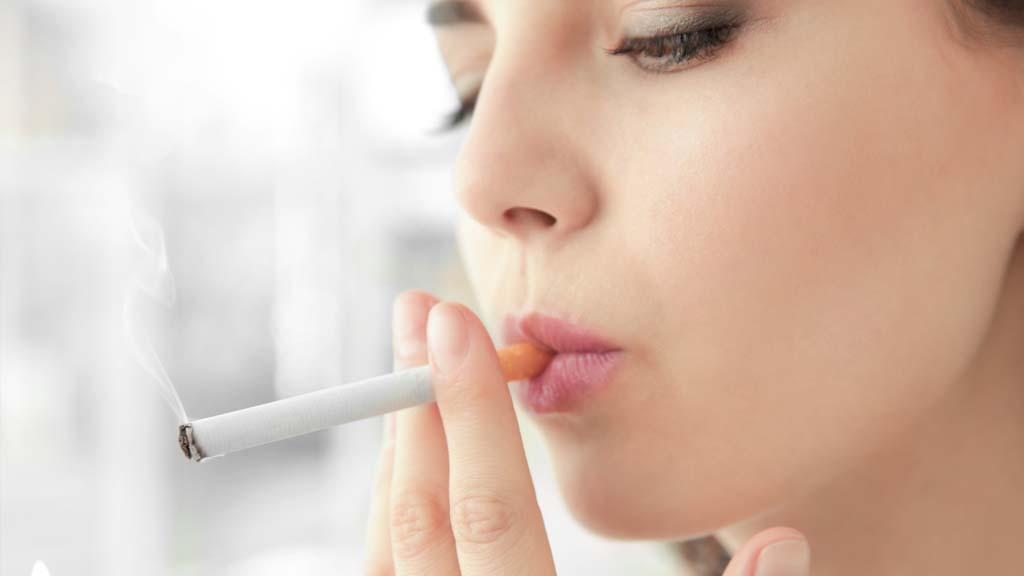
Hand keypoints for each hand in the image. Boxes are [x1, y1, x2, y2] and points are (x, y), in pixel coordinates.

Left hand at [364, 290, 811, 575]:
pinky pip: (384, 570)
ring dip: (402, 451)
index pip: (491, 519)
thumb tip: (786, 541)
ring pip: (389, 544)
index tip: (451, 325)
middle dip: (420, 407)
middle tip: (418, 315)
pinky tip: (415, 465)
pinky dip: (394, 506)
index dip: (470, 416)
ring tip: (415, 372)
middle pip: (423, 520)